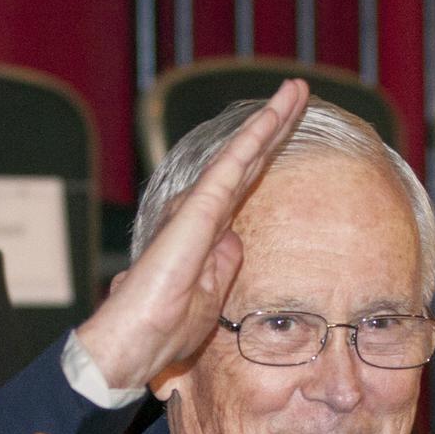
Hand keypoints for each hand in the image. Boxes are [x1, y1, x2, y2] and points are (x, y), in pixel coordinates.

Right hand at [77, 78, 308, 390]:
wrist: (135, 342)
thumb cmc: (163, 331)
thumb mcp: (209, 300)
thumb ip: (222, 268)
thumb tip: (235, 241)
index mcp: (205, 236)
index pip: (243, 188)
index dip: (266, 159)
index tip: (289, 134)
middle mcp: (200, 215)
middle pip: (246, 163)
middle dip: (274, 128)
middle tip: (299, 94)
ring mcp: (197, 209)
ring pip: (241, 154)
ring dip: (270, 120)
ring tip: (296, 90)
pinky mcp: (197, 211)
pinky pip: (231, 166)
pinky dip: (254, 138)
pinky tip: (274, 114)